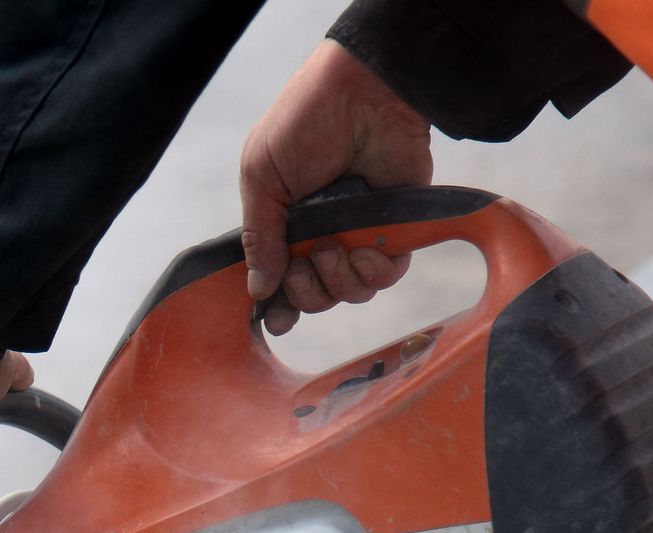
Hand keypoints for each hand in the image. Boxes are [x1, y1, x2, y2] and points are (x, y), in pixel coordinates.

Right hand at [239, 40, 433, 335]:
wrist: (364, 93)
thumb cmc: (305, 125)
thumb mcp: (262, 178)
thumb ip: (259, 238)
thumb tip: (257, 290)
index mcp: (283, 225)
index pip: (278, 281)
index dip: (277, 305)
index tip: (274, 318)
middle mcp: (320, 236)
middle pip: (313, 297)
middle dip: (307, 291)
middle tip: (307, 260)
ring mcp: (357, 234)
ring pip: (349, 292)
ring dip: (339, 279)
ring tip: (335, 246)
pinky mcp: (395, 230)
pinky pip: (385, 277)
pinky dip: (374, 272)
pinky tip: (365, 249)